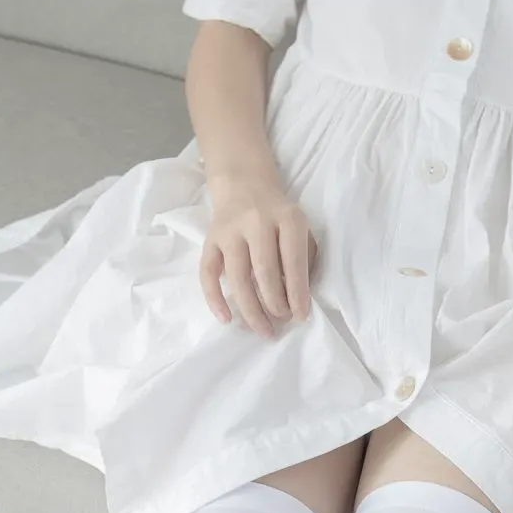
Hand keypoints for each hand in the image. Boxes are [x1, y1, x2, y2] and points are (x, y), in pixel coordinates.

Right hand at [199, 174, 318, 338]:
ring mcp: (230, 230)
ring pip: (238, 277)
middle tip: (282, 320)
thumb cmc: (279, 215)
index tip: (301, 317)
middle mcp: (257, 222)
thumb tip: (299, 300)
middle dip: (275, 304)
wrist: (245, 183)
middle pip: (265, 272)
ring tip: (263, 330)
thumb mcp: (302, 227)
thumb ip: (304, 259)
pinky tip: (226, 319)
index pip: (293, 262)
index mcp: (287, 218)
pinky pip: (208, 273)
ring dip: (251, 309)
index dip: (298, 294)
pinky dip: (214, 299)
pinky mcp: (210, 239)